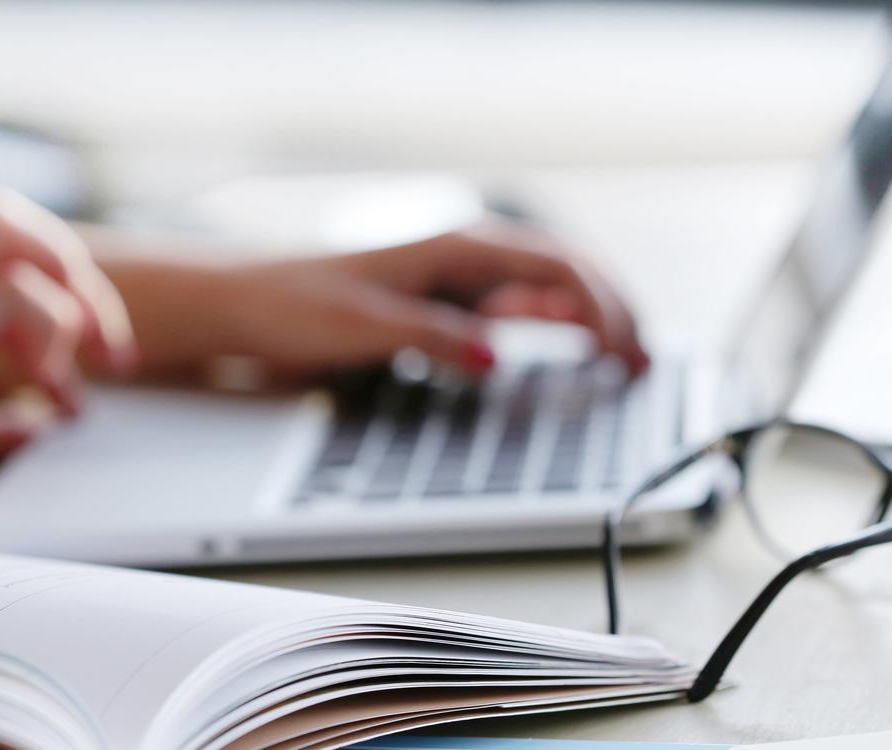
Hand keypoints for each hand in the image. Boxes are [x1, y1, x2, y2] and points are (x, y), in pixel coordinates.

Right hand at [0, 193, 135, 515]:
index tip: (98, 359)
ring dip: (71, 308)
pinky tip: (42, 386)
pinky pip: (11, 297)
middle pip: (18, 222)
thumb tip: (35, 427)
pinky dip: (47, 337)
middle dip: (81, 282)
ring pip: (20, 244)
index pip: (4, 238)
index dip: (67, 289)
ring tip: (68, 377)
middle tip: (110, 355)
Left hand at [108, 222, 648, 380]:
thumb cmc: (297, 302)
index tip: (623, 349)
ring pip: (546, 289)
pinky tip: (569, 346)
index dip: (600, 307)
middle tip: (643, 360)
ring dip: (591, 318)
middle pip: (564, 273)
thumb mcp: (363, 323)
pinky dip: (554, 326)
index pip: (554, 267)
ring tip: (624, 355)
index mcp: (454, 248)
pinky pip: (516, 309)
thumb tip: (495, 356)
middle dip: (612, 311)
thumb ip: (433, 338)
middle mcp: (464, 257)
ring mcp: (457, 280)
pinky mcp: (444, 304)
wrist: (247, 302)